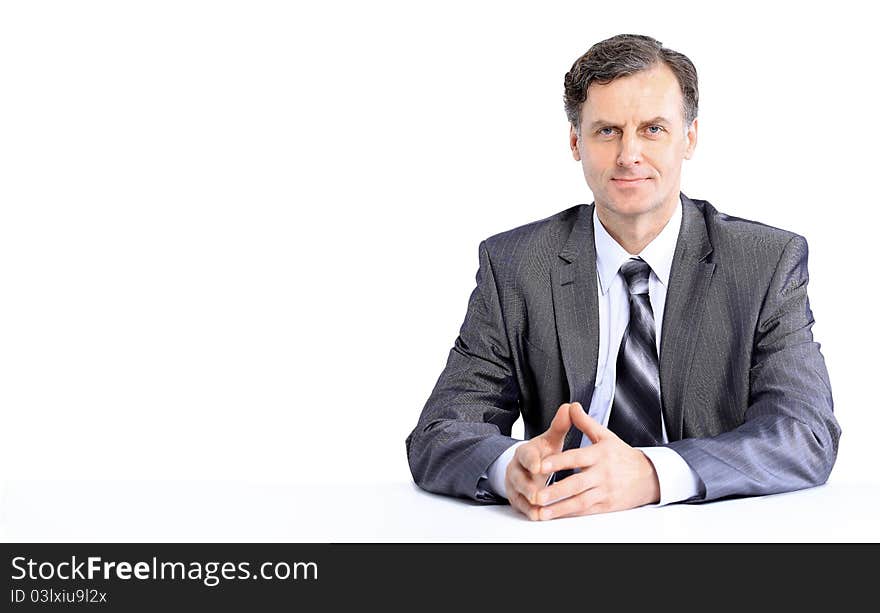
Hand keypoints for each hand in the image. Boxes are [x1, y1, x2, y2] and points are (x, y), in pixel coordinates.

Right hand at [505, 403, 572, 520]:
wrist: (528, 467)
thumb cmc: (542, 454)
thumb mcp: (551, 440)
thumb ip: (560, 426)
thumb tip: (570, 407)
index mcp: (525, 452)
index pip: (525, 455)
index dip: (531, 461)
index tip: (538, 466)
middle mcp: (516, 469)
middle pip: (518, 478)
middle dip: (527, 486)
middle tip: (537, 494)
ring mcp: (515, 486)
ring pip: (519, 495)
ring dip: (528, 503)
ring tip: (539, 510)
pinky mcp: (517, 500)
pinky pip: (522, 508)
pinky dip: (530, 513)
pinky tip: (539, 517)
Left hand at [531, 402, 660, 519]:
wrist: (649, 477)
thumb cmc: (623, 456)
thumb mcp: (606, 436)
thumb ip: (585, 422)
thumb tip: (571, 407)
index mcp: (600, 454)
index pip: (576, 457)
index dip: (558, 462)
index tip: (540, 465)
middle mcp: (602, 474)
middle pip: (576, 484)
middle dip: (555, 491)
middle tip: (536, 496)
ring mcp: (605, 492)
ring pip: (580, 502)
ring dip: (559, 508)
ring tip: (541, 513)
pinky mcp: (607, 506)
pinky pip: (587, 511)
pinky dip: (571, 515)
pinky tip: (556, 516)